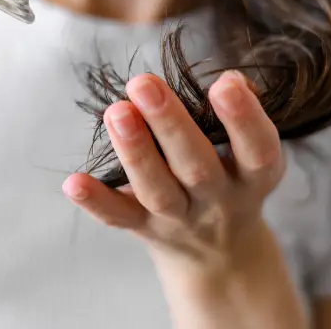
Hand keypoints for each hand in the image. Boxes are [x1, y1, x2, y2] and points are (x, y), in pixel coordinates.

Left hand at [63, 70, 285, 277]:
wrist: (219, 251)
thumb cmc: (233, 176)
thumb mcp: (252, 151)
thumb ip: (245, 112)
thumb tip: (233, 79)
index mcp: (252, 178)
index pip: (257, 151)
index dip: (244, 120)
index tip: (224, 84)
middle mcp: (218, 201)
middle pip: (195, 167)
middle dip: (170, 124)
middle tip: (143, 83)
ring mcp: (178, 218)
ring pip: (156, 190)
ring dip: (134, 151)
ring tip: (115, 111)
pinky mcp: (144, 227)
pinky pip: (118, 218)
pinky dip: (96, 202)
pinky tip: (73, 183)